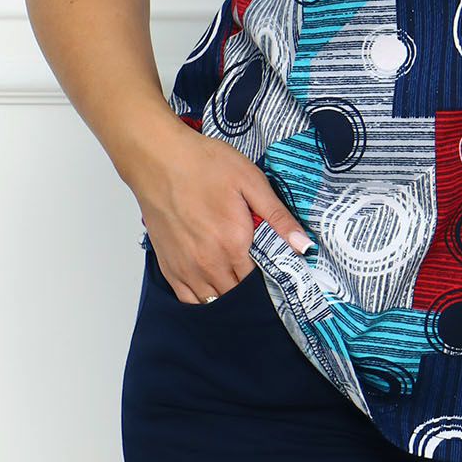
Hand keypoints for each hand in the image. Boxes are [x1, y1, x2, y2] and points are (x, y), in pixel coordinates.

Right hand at [130, 127, 312, 303]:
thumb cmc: (203, 165)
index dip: (273, 279)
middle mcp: (209, 263)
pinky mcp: (169, 267)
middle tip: (259, 275)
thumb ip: (278, 217)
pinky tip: (214, 286)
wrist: (158, 159)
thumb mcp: (251, 182)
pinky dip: (204, 300)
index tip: (278, 271)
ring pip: (215, 302)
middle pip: (240, 295)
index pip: (262, 281)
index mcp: (234, 243)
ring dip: (230, 296)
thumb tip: (303, 245)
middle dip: (253, 291)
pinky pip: (189, 300)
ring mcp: (186, 268)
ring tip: (238, 279)